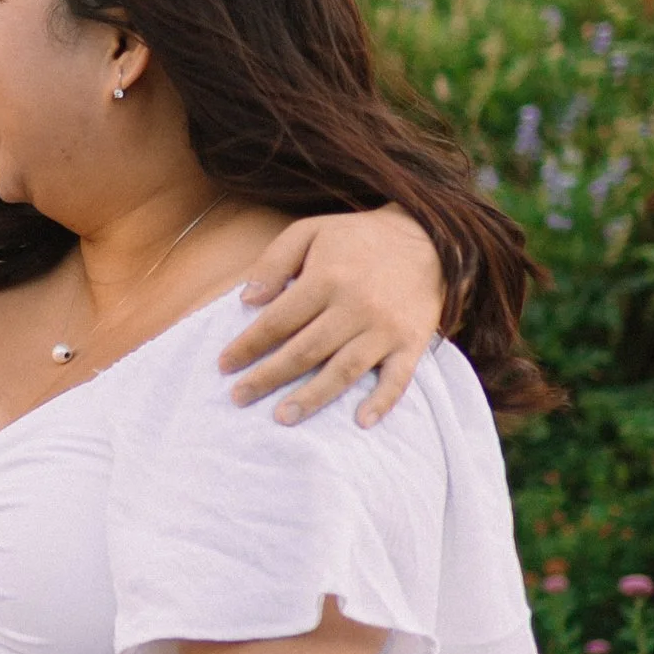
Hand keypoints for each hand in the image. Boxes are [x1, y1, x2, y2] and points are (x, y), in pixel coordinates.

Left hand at [219, 206, 445, 426]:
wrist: (429, 237)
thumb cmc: (359, 238)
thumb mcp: (311, 231)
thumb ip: (275, 261)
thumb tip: (247, 300)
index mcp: (327, 278)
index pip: (278, 320)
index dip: (248, 345)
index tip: (223, 365)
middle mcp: (355, 307)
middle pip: (304, 351)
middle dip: (267, 377)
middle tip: (238, 398)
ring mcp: (385, 328)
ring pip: (344, 371)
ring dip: (312, 398)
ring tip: (283, 417)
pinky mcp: (412, 342)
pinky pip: (398, 378)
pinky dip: (382, 401)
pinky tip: (361, 421)